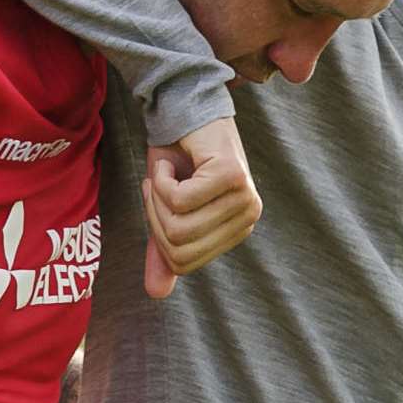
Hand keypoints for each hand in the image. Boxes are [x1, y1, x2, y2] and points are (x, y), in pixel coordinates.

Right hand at [141, 116, 262, 298]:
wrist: (181, 109)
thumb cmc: (176, 158)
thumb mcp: (167, 209)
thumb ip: (164, 249)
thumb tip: (156, 294)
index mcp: (235, 230)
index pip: (183, 262)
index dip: (158, 235)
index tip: (158, 200)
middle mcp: (248, 217)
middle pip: (179, 247)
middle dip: (154, 216)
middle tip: (157, 185)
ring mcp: (244, 197)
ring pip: (178, 225)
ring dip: (156, 197)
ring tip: (165, 174)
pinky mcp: (232, 176)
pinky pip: (180, 200)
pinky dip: (161, 181)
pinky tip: (171, 163)